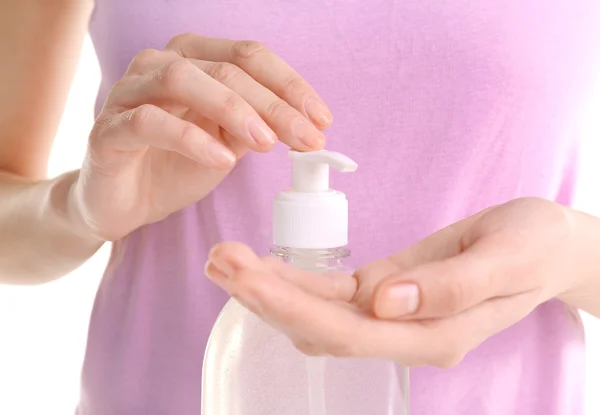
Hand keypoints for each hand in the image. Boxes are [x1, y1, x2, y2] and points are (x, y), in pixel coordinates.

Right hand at [73, 34, 330, 240]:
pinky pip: (149, 122)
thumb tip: (306, 125)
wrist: (124, 203)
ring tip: (267, 144)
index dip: (290, 85)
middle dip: (274, 105)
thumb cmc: (177, 166)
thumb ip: (257, 127)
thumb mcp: (228, 143)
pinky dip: (191, 139)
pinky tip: (222, 160)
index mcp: (193, 59)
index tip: (322, 120)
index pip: (248, 56)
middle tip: (308, 139)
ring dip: (234, 111)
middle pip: (225, 69)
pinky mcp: (108, 129)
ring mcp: (129, 92)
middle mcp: (159, 64)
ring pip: (184, 80)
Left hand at [205, 198, 592, 366]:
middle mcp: (404, 333)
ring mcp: (390, 314)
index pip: (350, 332)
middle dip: (266, 297)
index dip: (295, 308)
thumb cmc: (535, 245)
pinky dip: (294, 278)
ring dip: (269, 288)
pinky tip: (262, 265)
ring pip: (318, 311)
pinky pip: (331, 290)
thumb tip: (386, 303)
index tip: (250, 280)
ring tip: (226, 259)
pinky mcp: (385, 290)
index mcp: (434, 334)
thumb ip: (450, 288)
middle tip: (220, 261)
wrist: (544, 243)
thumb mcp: (507, 258)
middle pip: (321, 326)